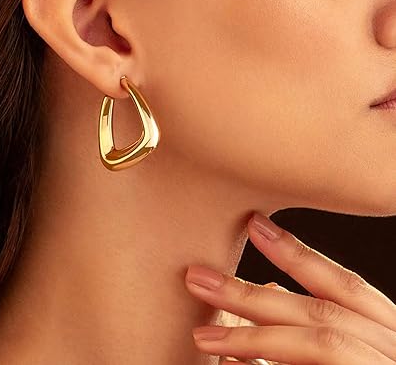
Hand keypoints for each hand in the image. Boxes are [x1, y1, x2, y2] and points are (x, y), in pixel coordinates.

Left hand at [184, 212, 395, 363]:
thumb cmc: (357, 363)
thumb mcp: (351, 350)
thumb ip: (314, 329)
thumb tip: (265, 293)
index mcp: (389, 334)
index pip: (343, 284)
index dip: (298, 252)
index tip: (255, 223)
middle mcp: (392, 350)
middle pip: (318, 311)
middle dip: (252, 293)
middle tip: (198, 277)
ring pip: (318, 341)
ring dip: (254, 336)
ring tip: (201, 336)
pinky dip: (270, 364)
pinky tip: (233, 363)